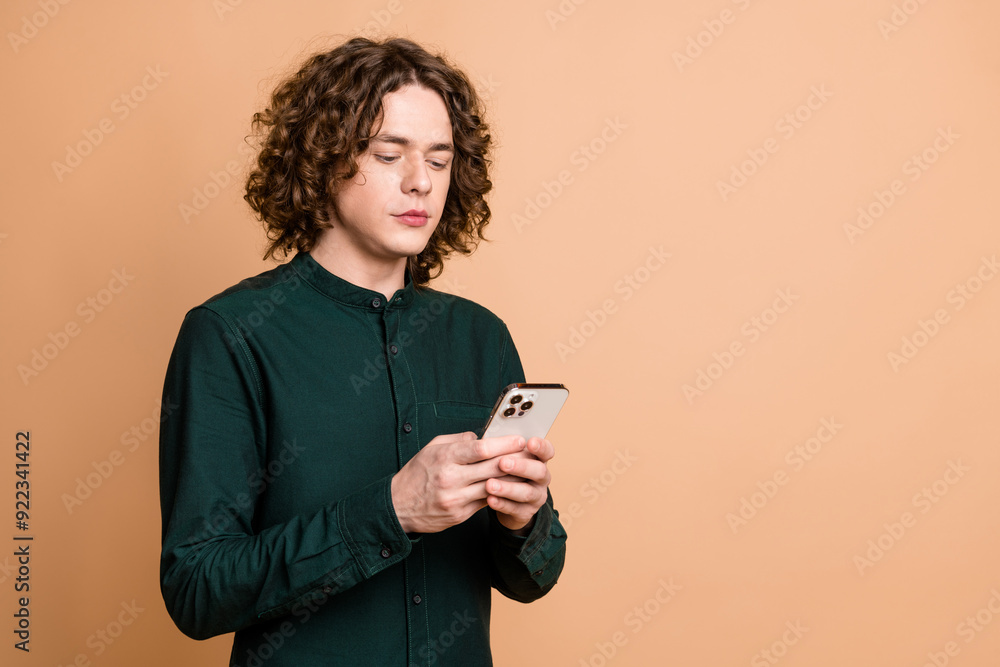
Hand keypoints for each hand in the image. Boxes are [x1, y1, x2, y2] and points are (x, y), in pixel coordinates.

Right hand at [391, 431, 526, 533]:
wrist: (398, 506)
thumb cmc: (416, 474)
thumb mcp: (431, 448)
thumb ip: (457, 440)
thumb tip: (480, 437)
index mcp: (444, 458)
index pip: (481, 449)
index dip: (503, 444)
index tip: (518, 440)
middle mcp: (451, 479)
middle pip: (492, 468)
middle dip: (514, 459)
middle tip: (530, 453)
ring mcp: (456, 499)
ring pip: (493, 487)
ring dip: (512, 478)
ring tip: (525, 469)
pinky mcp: (460, 515)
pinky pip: (486, 502)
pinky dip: (500, 493)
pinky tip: (510, 486)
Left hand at [484, 437, 553, 534]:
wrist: (510, 503)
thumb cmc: (508, 474)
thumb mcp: (507, 459)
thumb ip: (501, 450)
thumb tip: (479, 438)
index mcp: (538, 460)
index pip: (547, 451)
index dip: (541, 447)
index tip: (529, 442)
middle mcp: (541, 478)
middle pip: (539, 471)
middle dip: (521, 466)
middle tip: (502, 463)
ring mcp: (536, 496)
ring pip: (527, 492)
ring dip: (508, 488)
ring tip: (489, 484)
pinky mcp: (526, 513)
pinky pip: (515, 509)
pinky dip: (502, 504)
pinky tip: (490, 499)